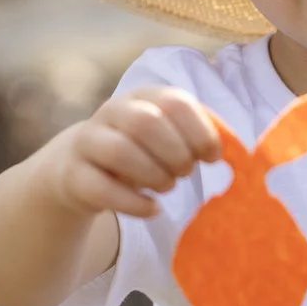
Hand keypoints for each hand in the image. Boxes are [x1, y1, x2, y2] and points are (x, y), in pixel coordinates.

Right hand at [41, 87, 221, 218]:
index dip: (200, 131)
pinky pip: (101, 188)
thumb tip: (233, 154)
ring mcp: (88, 142)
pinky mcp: (73, 175)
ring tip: (167, 187)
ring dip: (154, 175)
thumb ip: (196, 138)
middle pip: (146, 123)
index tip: (212, 157)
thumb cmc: (138, 153)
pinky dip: (134, 203)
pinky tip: (153, 209)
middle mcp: (112, 112)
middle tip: (186, 173)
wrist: (79, 170)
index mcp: (143, 97)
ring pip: (120, 151)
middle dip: (175, 153)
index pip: (175, 101)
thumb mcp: (167, 138)